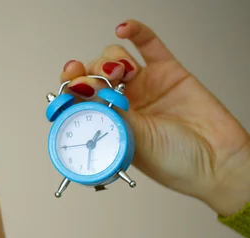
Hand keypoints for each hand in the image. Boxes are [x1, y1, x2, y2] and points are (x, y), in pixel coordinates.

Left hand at [61, 20, 249, 215]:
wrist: (215, 162)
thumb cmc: (172, 162)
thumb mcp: (129, 142)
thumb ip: (107, 113)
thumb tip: (80, 91)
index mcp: (107, 123)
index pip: (79, 98)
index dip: (71, 86)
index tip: (70, 80)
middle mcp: (122, 103)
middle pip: (93, 74)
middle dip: (89, 71)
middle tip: (94, 79)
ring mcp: (144, 86)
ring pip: (115, 58)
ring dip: (111, 59)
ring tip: (122, 72)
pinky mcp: (168, 72)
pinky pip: (148, 45)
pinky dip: (136, 33)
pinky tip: (124, 28)